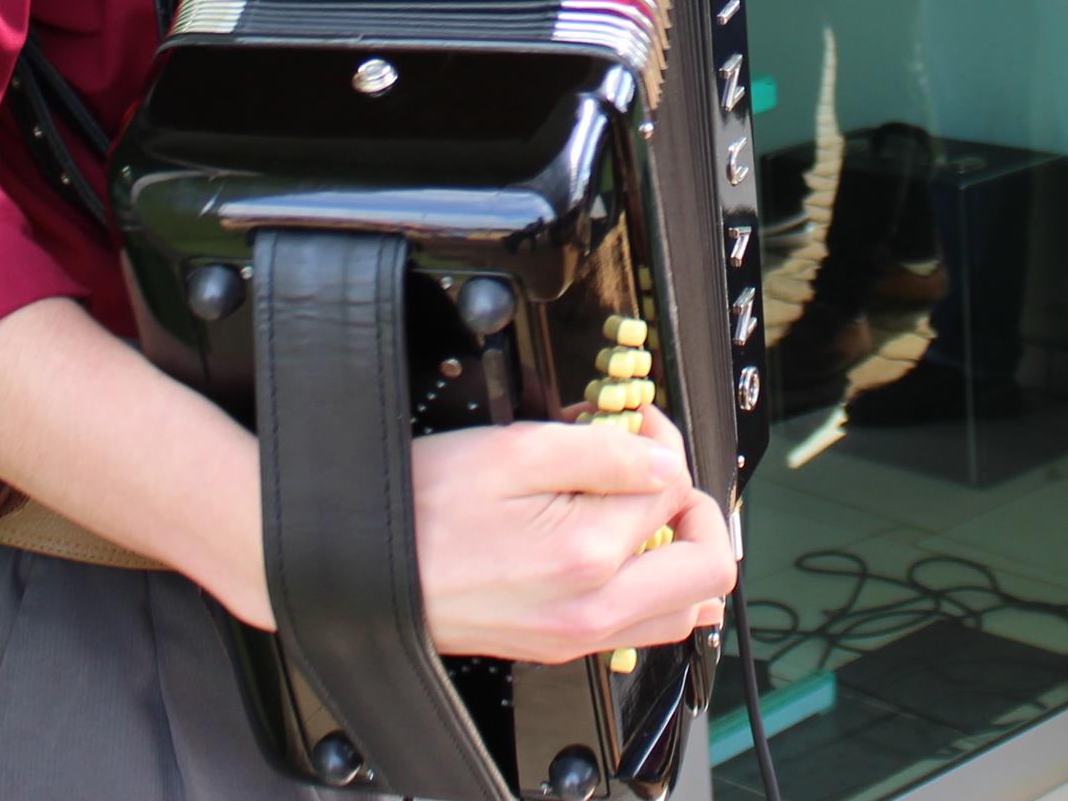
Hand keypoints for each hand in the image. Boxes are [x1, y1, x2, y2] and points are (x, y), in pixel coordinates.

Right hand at [409, 408, 735, 663]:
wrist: (359, 566)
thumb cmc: (421, 507)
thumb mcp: (514, 450)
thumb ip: (603, 454)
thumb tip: (664, 462)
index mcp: (587, 557)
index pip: (676, 494)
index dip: (663, 445)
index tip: (634, 423)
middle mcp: (592, 611)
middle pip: (709, 570)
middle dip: (696, 507)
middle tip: (656, 471)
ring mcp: (576, 636)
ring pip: (682, 611)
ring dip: (681, 553)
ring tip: (641, 507)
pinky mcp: (558, 644)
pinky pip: (640, 630)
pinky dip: (652, 587)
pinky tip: (619, 546)